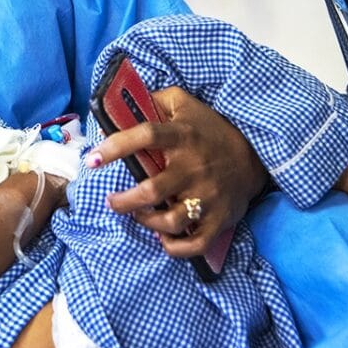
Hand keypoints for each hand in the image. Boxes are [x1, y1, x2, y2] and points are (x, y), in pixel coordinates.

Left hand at [86, 87, 267, 258]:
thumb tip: (118, 105)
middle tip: (112, 200)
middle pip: (152, 190)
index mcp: (183, 136)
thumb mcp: (183, 104)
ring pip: (171, 220)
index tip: (92, 159)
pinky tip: (162, 237)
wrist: (255, 154)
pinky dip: (174, 247)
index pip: (146, 136)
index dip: (116, 146)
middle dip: (123, 201)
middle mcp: (194, 167)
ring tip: (138, 214)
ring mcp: (208, 196)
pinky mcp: (219, 219)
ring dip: (146, 221)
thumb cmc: (209, 129)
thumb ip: (153, 100)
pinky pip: (195, 244)